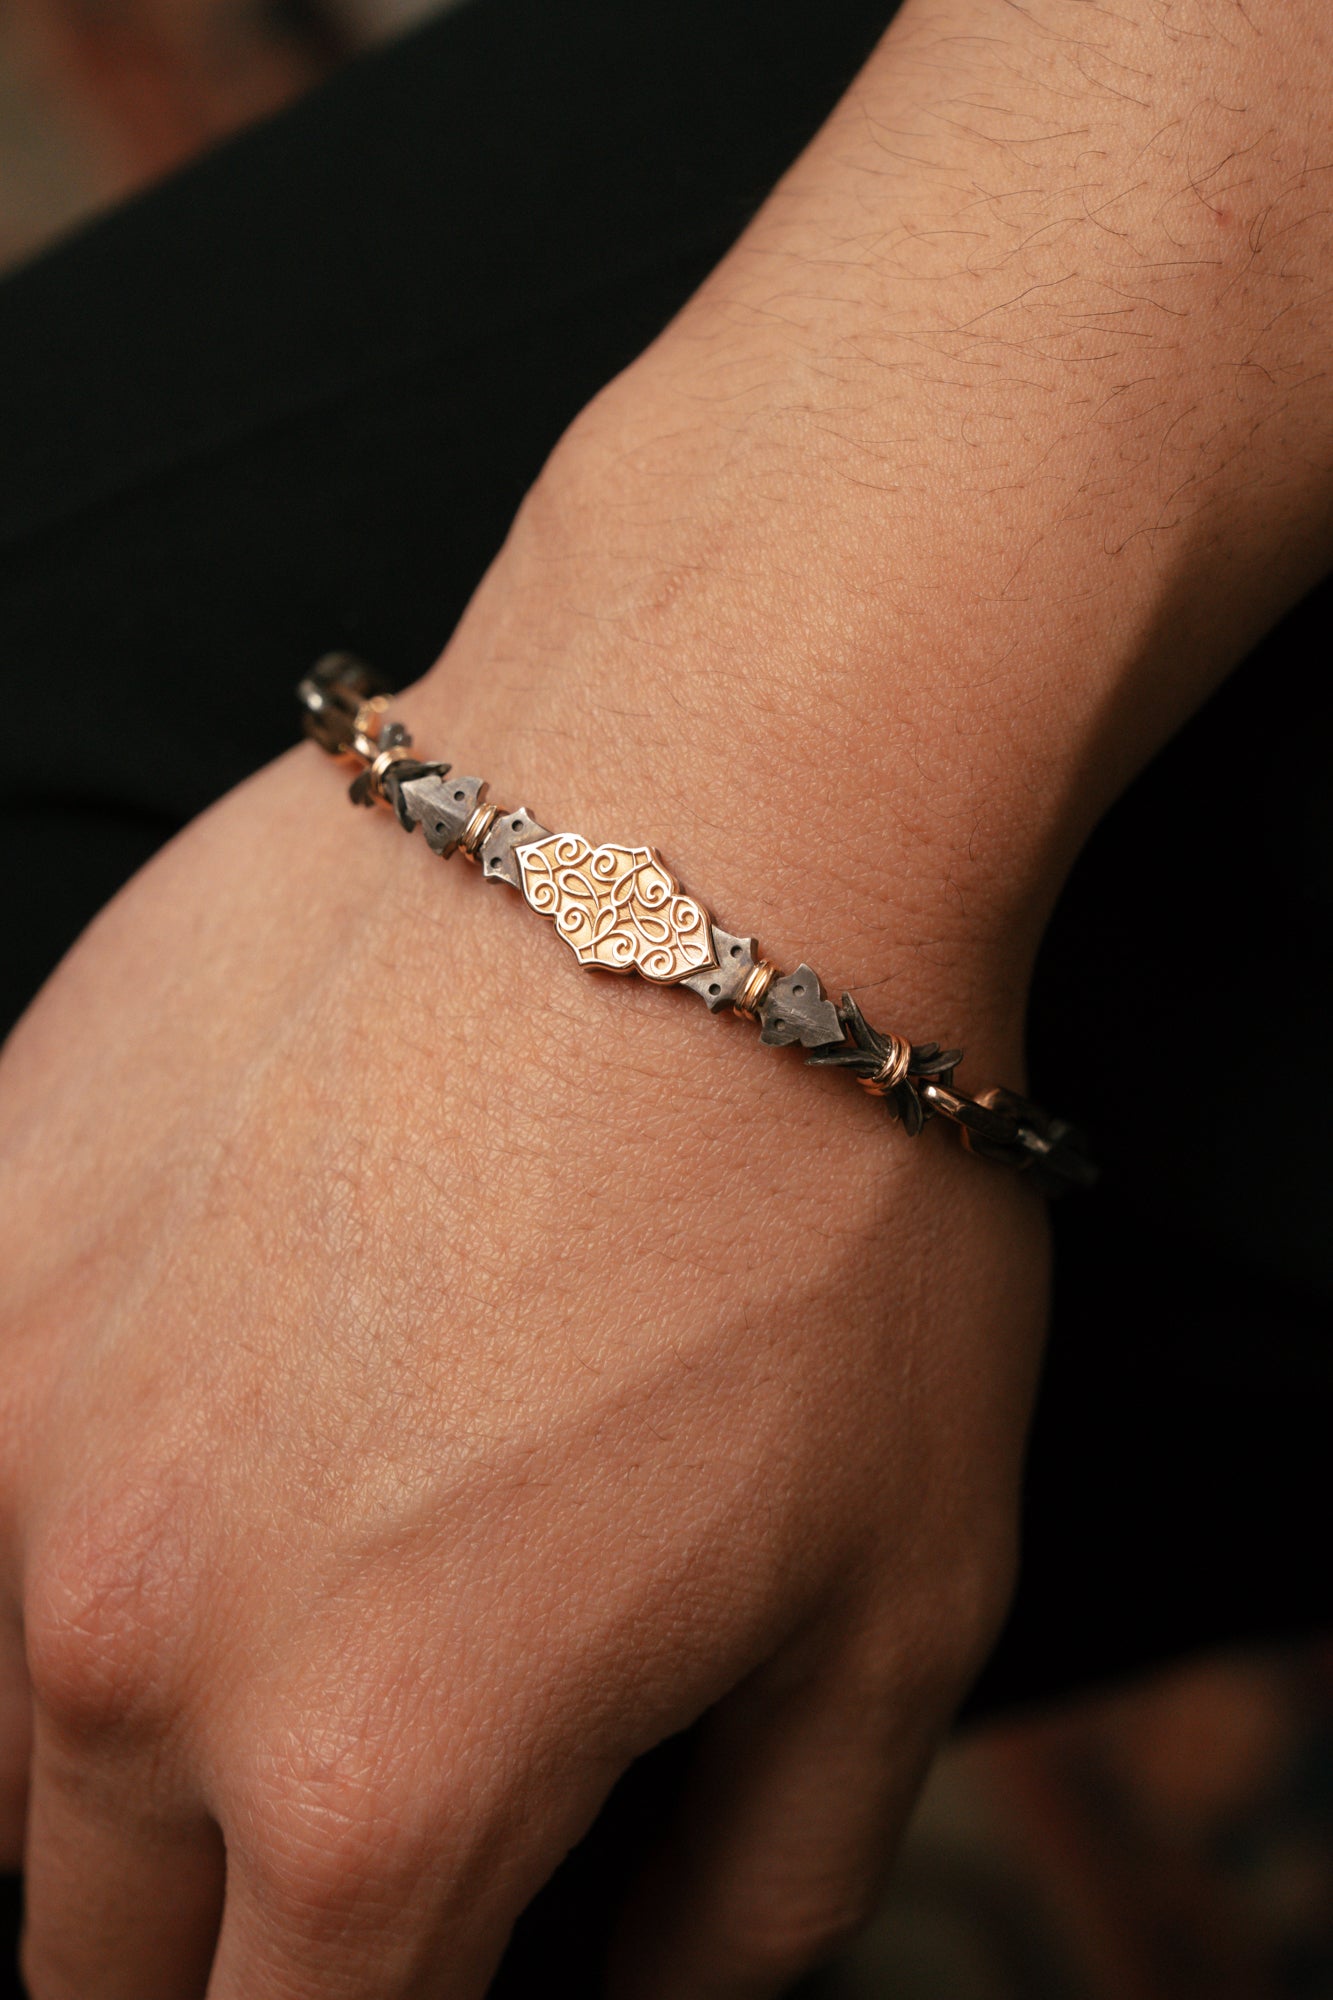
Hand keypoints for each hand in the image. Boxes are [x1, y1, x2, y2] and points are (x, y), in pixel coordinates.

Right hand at [0, 486, 1045, 1996]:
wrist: (697, 815)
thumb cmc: (827, 1199)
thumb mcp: (894, 1604)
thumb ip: (753, 1901)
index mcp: (374, 1779)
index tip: (438, 1947)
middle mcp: (126, 1633)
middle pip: (94, 1958)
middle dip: (232, 1943)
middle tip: (376, 1794)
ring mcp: (8, 1415)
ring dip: (122, 1750)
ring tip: (295, 1593)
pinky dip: (56, 1529)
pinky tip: (208, 1411)